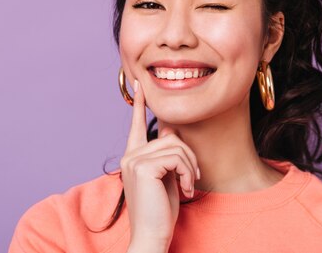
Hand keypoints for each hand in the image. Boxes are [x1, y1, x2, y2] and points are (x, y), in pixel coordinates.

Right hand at [120, 79, 199, 247]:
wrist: (152, 236)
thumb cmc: (161, 211)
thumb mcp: (166, 177)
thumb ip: (166, 155)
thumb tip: (171, 132)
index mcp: (133, 157)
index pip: (137, 125)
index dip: (140, 104)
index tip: (140, 85)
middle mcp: (130, 156)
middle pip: (170, 138)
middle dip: (188, 157)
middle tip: (192, 179)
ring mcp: (134, 160)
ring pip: (176, 146)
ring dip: (190, 166)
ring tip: (188, 186)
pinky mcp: (144, 167)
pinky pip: (177, 157)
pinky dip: (188, 172)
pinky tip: (186, 189)